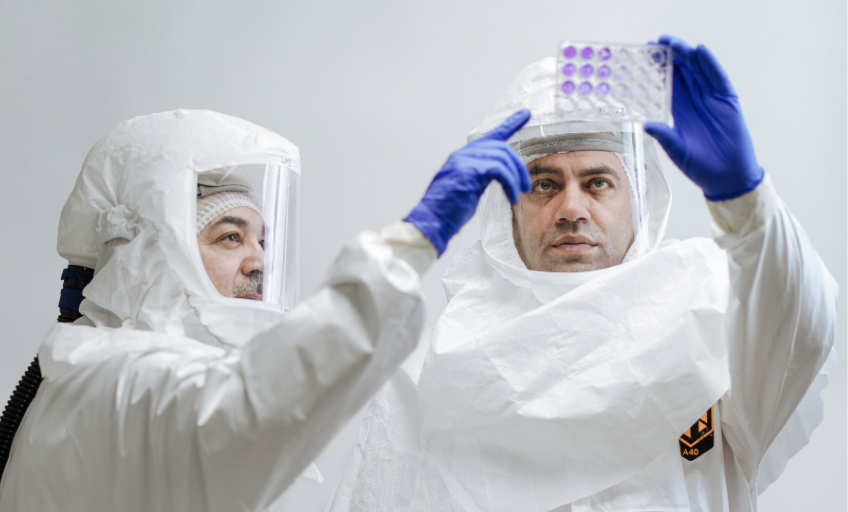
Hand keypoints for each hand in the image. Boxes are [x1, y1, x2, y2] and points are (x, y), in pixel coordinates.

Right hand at [405, 109, 530, 254]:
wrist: (431, 222)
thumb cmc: (448, 211)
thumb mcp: (469, 188)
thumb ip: (481, 176)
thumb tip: (499, 176)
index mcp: (464, 156)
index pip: (491, 136)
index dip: (510, 124)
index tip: (525, 114)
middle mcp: (463, 154)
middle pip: (501, 147)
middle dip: (518, 166)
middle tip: (525, 186)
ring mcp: (464, 161)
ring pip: (502, 157)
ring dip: (516, 177)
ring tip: (518, 194)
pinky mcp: (468, 171)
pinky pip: (498, 169)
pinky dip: (509, 183)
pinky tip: (511, 197)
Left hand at [644, 36, 763, 200]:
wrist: (725, 178)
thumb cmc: (701, 166)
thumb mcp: (677, 150)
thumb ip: (664, 136)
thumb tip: (647, 124)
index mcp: (679, 110)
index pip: (666, 83)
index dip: (657, 68)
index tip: (645, 54)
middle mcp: (695, 100)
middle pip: (681, 72)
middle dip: (670, 56)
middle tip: (656, 42)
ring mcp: (712, 99)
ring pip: (698, 71)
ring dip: (687, 55)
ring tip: (674, 42)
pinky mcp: (727, 101)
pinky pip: (718, 79)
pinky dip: (710, 64)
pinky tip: (701, 52)